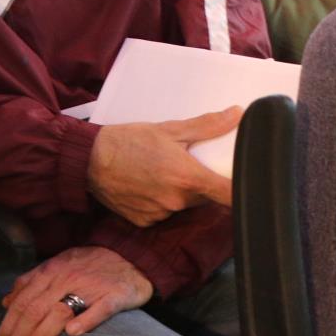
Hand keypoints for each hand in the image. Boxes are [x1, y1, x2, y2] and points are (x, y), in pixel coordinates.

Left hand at [0, 247, 149, 335]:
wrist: (128, 254)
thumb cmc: (87, 264)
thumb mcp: (55, 266)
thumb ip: (29, 282)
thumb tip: (6, 302)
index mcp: (49, 272)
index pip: (22, 301)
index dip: (9, 323)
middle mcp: (65, 278)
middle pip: (35, 308)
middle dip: (19, 334)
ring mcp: (90, 287)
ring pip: (60, 311)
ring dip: (42, 333)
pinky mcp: (114, 295)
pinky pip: (99, 309)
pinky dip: (85, 321)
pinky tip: (72, 334)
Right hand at [87, 107, 237, 226]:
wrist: (86, 159)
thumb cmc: (127, 140)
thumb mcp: (168, 129)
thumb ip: (206, 125)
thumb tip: (237, 113)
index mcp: (188, 177)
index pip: (229, 195)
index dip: (243, 193)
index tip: (248, 189)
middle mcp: (177, 201)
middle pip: (203, 198)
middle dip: (198, 184)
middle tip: (181, 166)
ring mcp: (160, 213)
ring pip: (181, 206)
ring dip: (176, 194)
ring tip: (156, 175)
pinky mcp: (144, 221)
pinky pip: (160, 214)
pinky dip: (156, 203)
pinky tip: (142, 188)